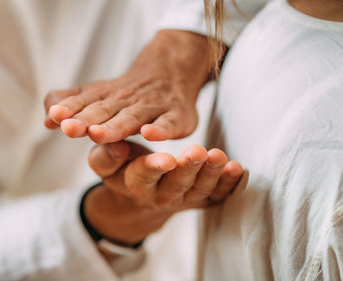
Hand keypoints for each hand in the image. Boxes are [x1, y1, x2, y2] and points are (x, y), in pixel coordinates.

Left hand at [44, 30, 211, 143]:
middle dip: (86, 120)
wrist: (172, 70)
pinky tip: (150, 134)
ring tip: (97, 134)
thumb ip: (71, 103)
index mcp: (106, 97)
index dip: (69, 110)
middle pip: (104, 111)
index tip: (55, 118)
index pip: (84, 103)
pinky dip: (161, 129)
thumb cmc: (129, 92)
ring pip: (132, 118)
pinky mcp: (177, 116)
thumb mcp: (98, 93)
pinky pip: (170, 124)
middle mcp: (127, 101)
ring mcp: (153, 108)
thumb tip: (48, 120)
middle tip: (69, 128)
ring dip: (115, 126)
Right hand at [83, 141, 242, 244]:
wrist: (143, 194)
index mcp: (137, 184)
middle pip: (177, 184)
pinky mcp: (204, 197)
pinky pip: (219, 193)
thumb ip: (106, 156)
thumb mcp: (105, 164)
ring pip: (201, 188)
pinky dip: (230, 183)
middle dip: (188, 169)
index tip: (166, 159)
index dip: (154, 168)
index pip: (144, 176)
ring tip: (219, 156)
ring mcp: (186, 197)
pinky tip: (237, 168)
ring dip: (212, 173)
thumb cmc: (124, 170)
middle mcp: (162, 194)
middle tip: (197, 151)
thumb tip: (114, 145)